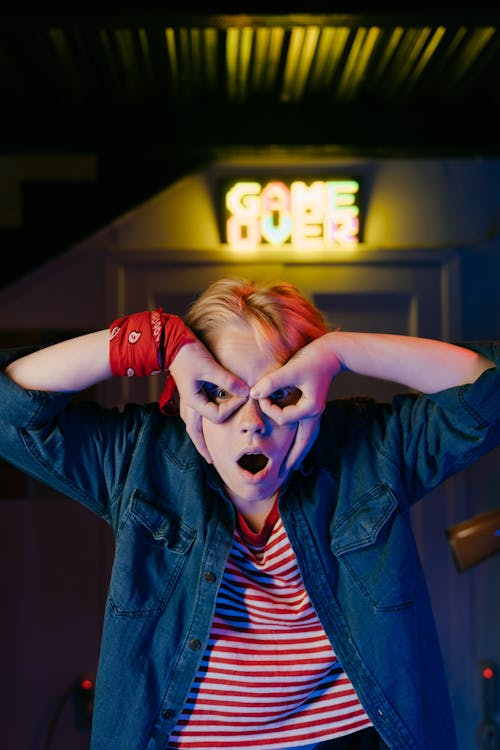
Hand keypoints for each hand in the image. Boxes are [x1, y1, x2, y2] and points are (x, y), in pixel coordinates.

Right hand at [170, 340, 248, 460]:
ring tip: (206, 448)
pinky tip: (204, 425)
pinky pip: (194, 414)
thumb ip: (227, 381)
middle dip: (203, 447)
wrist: (170, 342)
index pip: (217, 416)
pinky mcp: (189, 391)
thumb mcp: (209, 367)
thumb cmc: (188, 354)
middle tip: (212, 461)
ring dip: (199, 436)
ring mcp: (187, 398)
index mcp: (193, 401)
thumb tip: (247, 391)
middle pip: (195, 432)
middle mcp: (188, 403)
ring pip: (192, 424)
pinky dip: (199, 422)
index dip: (233, 408)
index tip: (244, 396)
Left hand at [250, 336, 341, 470]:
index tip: (259, 394)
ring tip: (292, 466)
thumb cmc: (313, 359)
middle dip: (293, 458)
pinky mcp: (313, 406)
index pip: (283, 418)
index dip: (267, 409)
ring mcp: (315, 411)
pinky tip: (296, 443)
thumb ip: (272, 382)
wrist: (332, 351)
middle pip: (304, 443)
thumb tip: (253, 394)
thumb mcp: (291, 370)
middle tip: (284, 474)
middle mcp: (314, 414)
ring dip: (299, 451)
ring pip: (308, 438)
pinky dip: (302, 439)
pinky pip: (308, 429)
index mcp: (310, 409)